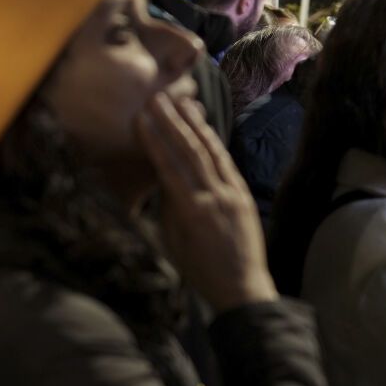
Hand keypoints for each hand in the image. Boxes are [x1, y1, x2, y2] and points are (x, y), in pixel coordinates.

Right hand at [140, 91, 276, 310]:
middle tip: (159, 98)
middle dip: (173, 122)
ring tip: (183, 103)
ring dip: (196, 125)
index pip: (169, 167)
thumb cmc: (199, 272)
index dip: (155, 140)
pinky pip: (226, 163)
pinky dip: (214, 143)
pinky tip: (205, 128)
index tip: (142, 117)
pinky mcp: (243, 195)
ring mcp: (233, 194)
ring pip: (212, 152)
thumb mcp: (173, 243)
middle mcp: (214, 197)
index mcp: (192, 212)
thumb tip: (162, 179)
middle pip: (191, 152)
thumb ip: (168, 208)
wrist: (242, 287)